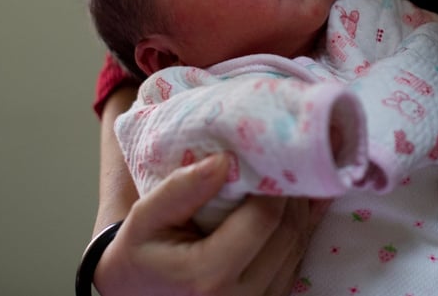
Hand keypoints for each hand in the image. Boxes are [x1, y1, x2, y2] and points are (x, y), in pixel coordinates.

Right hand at [93, 154, 327, 295]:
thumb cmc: (141, 252)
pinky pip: (296, 260)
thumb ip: (181, 188)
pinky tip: (292, 204)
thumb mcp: (145, 216)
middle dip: (291, 193)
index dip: (274, 184)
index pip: (264, 219)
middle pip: (288, 232)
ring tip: (287, 178)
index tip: (269, 156)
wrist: (139, 292)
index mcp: (208, 276)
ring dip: (299, 210)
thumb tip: (224, 160)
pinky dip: (298, 229)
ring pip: (298, 246)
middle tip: (283, 161)